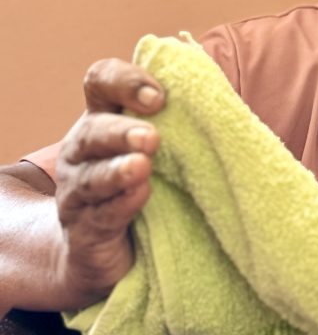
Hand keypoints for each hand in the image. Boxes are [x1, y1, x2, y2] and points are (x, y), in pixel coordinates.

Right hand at [54, 59, 164, 308]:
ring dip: (118, 171)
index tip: (159, 97)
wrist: (111, 252)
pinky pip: (100, 216)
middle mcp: (83, 150)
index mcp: (103, 119)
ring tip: (142, 166)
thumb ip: (179, 120)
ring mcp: (78, 192)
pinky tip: (141, 197)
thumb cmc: (146, 185)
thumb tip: (222, 96)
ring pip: (91, 176)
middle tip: (152, 137)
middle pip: (92, 130)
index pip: (101, 82)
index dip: (125, 82)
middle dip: (121, 131)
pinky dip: (121, 205)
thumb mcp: (160, 149)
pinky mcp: (84, 231)